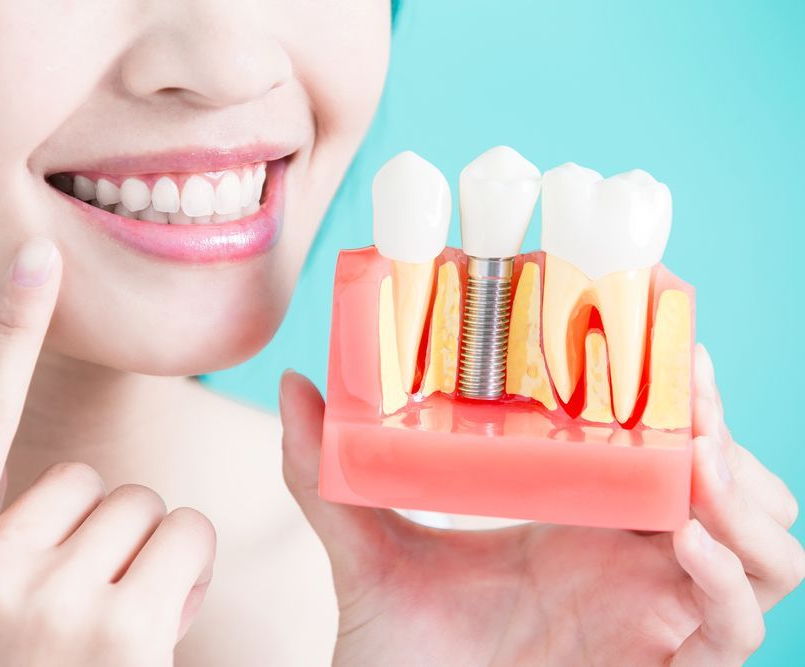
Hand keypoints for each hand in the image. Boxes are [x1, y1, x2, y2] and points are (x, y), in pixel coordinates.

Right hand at [0, 238, 214, 666]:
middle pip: (93, 479)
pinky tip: (145, 630)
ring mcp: (47, 602)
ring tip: (109, 622)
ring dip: (145, 554)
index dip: (7, 329)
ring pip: (144, 507)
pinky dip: (179, 574)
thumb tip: (87, 497)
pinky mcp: (117, 632)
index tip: (34, 256)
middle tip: (83, 597)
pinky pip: (181, 543)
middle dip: (106, 529)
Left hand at [280, 345, 803, 665]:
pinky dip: (730, 579)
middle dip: (723, 431)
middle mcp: (631, 556)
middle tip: (688, 384)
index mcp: (581, 513)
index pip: (662, 438)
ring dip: (743, 495)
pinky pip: (735, 629)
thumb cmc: (402, 648)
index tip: (660, 321)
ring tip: (694, 454)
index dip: (677, 386)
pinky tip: (682, 538)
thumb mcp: (365, 545)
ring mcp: (654, 612)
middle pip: (732, 483)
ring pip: (765, 548)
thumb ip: (324, 470)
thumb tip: (295, 386)